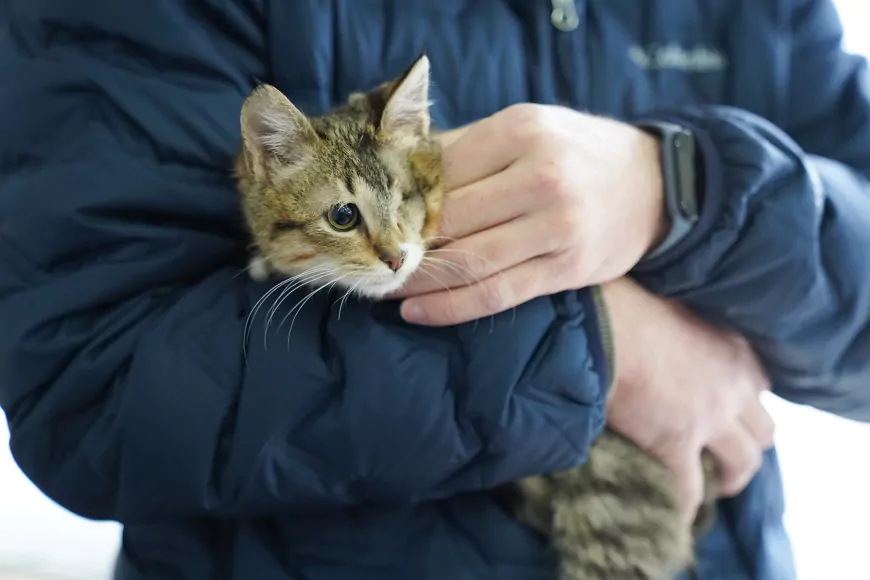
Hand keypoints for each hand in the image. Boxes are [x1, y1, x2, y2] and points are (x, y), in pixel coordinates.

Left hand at [396, 103, 666, 325]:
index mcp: (522, 131)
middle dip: (406, 244)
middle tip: (372, 259)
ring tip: (383, 290)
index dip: (402, 201)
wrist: (655, 183)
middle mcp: (541, 177)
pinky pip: (497, 294)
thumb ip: (468, 148)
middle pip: (452, 218)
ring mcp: (558, 226)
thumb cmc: (576, 152)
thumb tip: (401, 174)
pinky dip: (451, 307)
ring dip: (418, 281)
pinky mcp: (567, 268)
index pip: (441, 172)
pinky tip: (416, 312)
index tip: (376, 221)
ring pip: (469, 261)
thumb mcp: (529, 127)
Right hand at [602, 278, 774, 520]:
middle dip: (748, 446)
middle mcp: (734, 387)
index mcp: (735, 350)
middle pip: (764, 432)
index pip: (760, 386)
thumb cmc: (626, 305)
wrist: (602, 324)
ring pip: (744, 465)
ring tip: (713, 487)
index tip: (727, 413)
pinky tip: (675, 513)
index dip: (744, 404)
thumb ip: (688, 332)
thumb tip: (667, 337)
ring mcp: (710, 418)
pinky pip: (691, 487)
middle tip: (725, 457)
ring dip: (731, 479)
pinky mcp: (678, 442)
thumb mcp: (675, 310)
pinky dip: (685, 504)